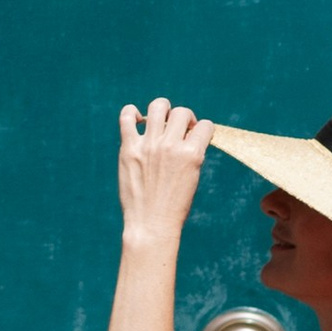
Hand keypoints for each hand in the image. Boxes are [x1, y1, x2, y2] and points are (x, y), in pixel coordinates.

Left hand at [117, 98, 210, 249]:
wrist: (151, 224)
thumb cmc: (175, 204)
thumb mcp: (192, 176)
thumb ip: (191, 152)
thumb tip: (188, 132)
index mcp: (191, 154)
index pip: (205, 125)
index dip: (203, 130)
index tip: (196, 138)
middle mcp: (171, 146)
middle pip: (182, 112)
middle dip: (185, 119)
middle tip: (179, 132)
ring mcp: (148, 145)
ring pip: (158, 107)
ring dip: (163, 109)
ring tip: (160, 121)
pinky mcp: (129, 148)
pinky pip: (126, 117)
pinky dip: (131, 112)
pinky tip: (136, 120)